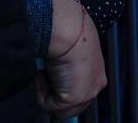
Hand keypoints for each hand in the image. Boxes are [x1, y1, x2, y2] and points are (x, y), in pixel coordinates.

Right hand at [37, 0, 105, 117]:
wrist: (68, 29)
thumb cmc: (69, 30)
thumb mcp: (71, 48)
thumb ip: (68, 61)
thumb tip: (56, 64)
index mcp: (97, 72)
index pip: (79, 91)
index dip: (61, 85)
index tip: (50, 74)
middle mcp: (96, 85)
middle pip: (72, 105)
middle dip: (54, 91)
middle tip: (46, 73)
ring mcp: (87, 94)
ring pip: (60, 109)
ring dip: (47, 92)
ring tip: (45, 72)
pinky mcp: (73, 99)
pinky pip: (48, 105)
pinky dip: (40, 91)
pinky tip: (43, 73)